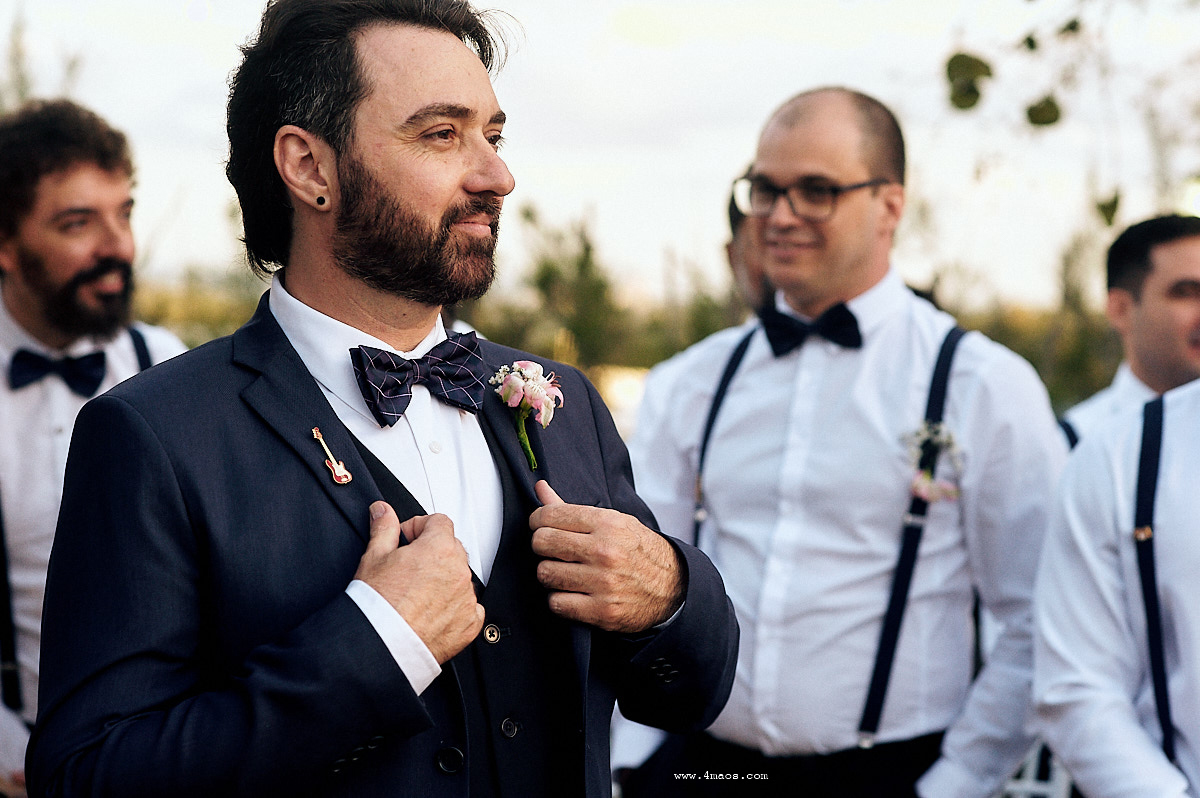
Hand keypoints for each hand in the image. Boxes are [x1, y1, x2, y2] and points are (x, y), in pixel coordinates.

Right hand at [354, 502, 484, 663]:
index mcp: (439, 548)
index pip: (439, 522)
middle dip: (432, 552)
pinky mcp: (469, 624)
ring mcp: (466, 598)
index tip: (407, 539)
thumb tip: (382, 511)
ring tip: (416, 593)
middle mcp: (459, 571)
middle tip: (408, 567)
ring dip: (444, 579)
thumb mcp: (374, 557)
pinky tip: (431, 612)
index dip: (420, 527)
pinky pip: (469, 607)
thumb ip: (383, 528)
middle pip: (452, 548)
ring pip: (460, 578)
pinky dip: (454, 608)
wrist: (382, 646)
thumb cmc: (378, 605)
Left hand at [529, 481, 683, 632]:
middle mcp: (605, 551)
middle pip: (542, 543)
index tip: (540, 525)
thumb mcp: (614, 522)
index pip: (550, 515)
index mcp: (608, 524)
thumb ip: (572, 509)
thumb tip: (540, 489)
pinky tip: (573, 593)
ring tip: (565, 572)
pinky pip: (556, 603)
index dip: (537, 520)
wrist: (673, 588)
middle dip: (541, 546)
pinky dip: (560, 599)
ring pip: (545, 574)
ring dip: (550, 574)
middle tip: (552, 550)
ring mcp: (603, 583)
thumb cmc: (638, 552)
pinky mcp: (602, 611)